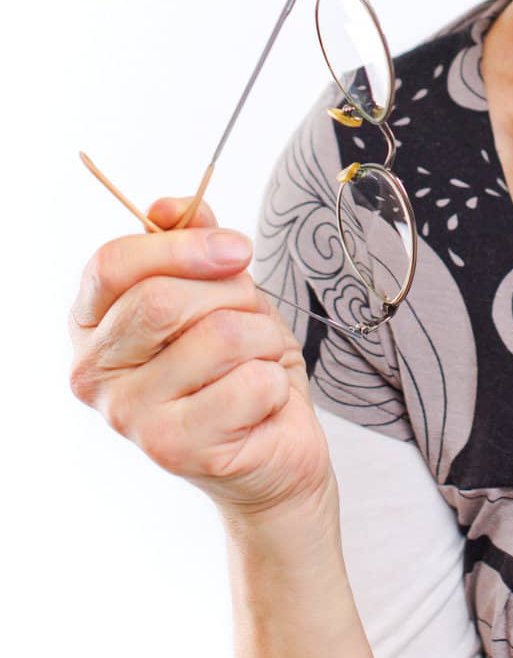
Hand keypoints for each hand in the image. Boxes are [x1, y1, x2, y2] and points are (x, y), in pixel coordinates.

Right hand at [69, 194, 335, 524]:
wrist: (275, 445)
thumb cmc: (240, 363)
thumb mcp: (220, 287)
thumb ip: (194, 240)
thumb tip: (167, 207)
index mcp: (92, 323)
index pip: (111, 264)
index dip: (179, 246)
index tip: (234, 249)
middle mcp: (94, 373)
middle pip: (162, 299)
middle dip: (232, 295)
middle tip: (250, 317)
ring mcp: (129, 417)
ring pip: (217, 336)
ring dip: (261, 339)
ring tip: (256, 361)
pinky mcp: (173, 450)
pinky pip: (248, 383)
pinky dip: (273, 382)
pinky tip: (260, 402)